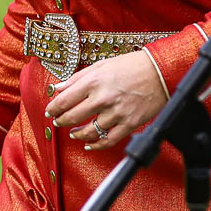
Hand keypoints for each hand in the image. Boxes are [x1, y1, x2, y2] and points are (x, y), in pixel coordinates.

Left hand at [45, 50, 167, 150]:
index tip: (50, 110)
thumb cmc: (132, 65)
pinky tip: (90, 145)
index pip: (64, 100)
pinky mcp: (129, 124)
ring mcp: (116, 113)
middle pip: (72, 117)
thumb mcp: (102, 65)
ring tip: (73, 133)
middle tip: (58, 121)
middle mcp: (103, 98)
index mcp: (94, 81)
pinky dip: (96, 145)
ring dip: (77, 134)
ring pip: (88, 132)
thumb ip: (78, 77)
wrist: (160, 71)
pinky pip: (108, 140)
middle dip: (61, 121)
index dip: (53, 108)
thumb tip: (59, 87)